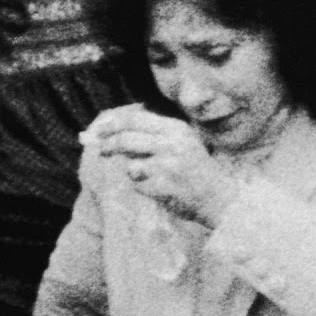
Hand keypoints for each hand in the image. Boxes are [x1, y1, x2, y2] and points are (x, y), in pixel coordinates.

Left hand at [83, 107, 236, 226]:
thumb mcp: (180, 141)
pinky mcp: (166, 187)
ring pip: (130, 166)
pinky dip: (143, 188)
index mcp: (175, 128)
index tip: (97, 131)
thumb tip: (109, 130)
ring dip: (132, 172)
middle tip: (101, 151)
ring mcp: (169, 166)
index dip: (111, 124)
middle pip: (126, 139)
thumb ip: (151, 133)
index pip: (133, 119)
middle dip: (108, 145)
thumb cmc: (194, 168)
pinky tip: (160, 189)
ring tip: (148, 176)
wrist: (219, 197)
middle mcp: (172, 143)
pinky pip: (139, 186)